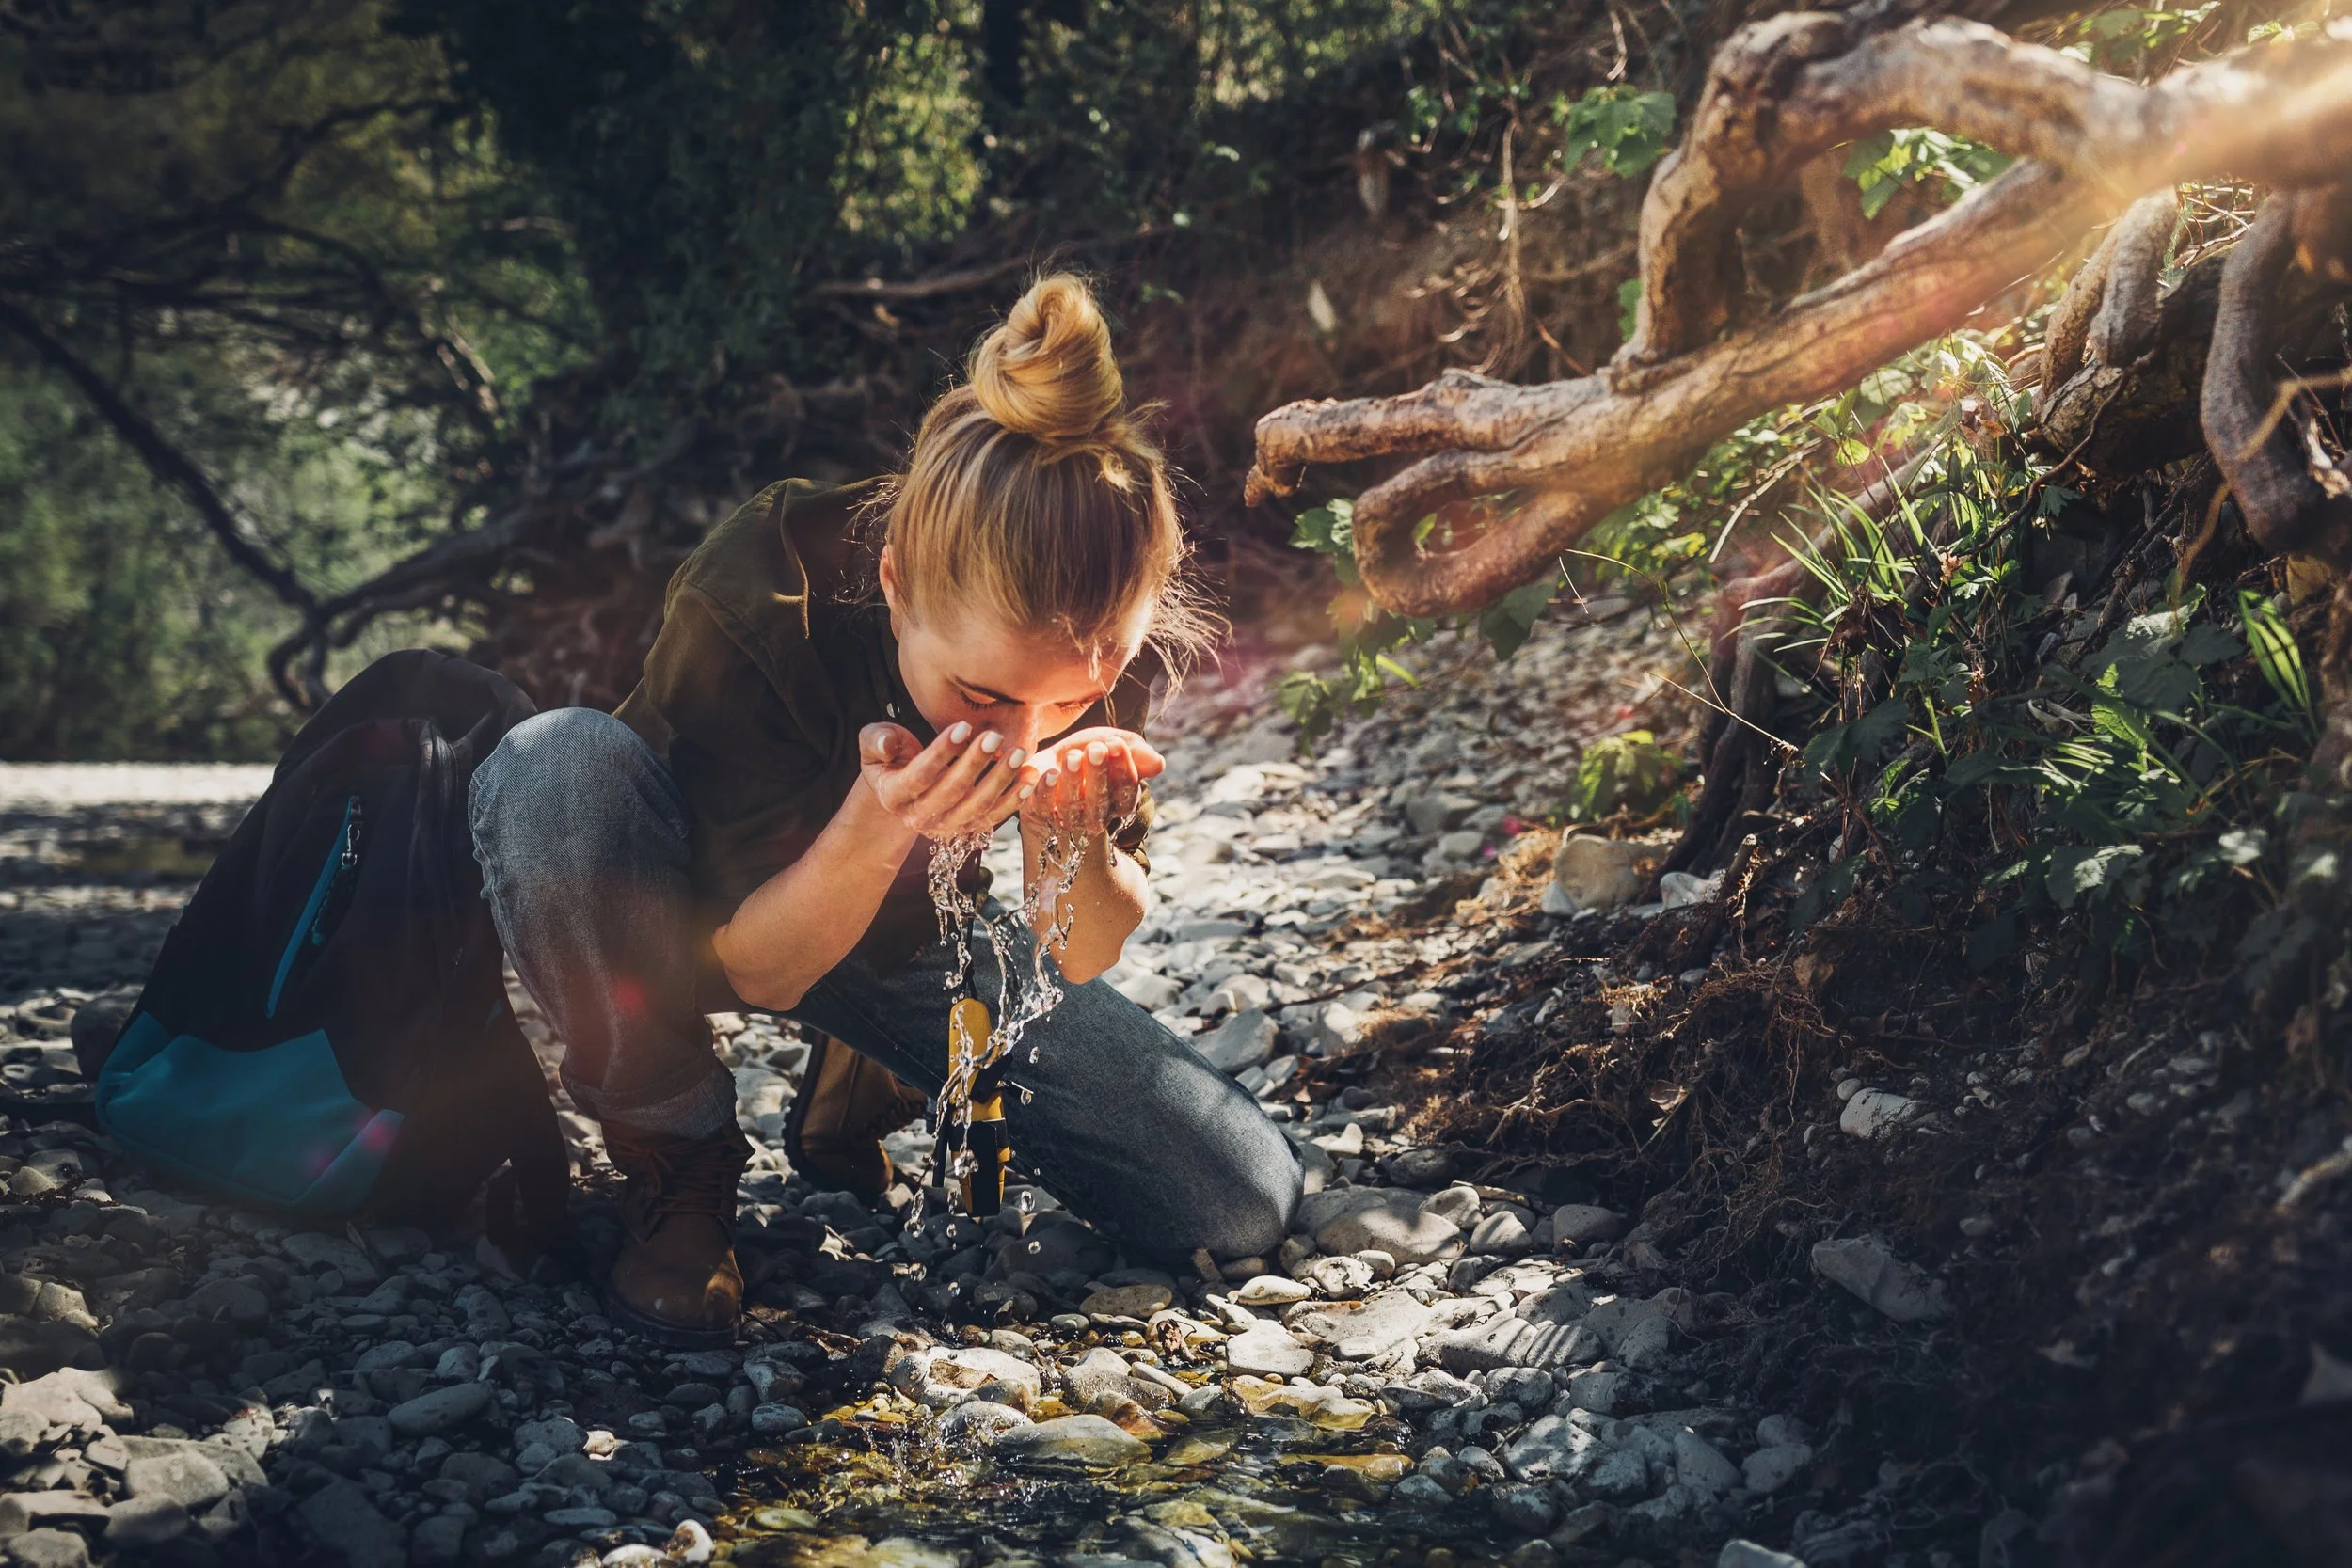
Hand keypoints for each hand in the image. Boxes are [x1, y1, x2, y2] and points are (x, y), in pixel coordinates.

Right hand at [859, 721, 1029, 841]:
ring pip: (976, 808)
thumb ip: (877, 740)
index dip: (941, 753)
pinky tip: (1030, 778)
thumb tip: (887, 743)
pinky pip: (994, 818)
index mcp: (893, 796)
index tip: (963, 726)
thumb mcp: (874, 744)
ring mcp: (946, 827)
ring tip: (1019, 754)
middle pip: (951, 793)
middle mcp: (919, 818)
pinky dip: (1014, 800)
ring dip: (1000, 781)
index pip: (919, 776)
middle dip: (975, 764)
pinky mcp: (968, 828)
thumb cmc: (891, 757)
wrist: (902, 788)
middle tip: (995, 736)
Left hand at [1021, 726, 1164, 838]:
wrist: (1051, 766)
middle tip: (1096, 749)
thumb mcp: (1113, 743)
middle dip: (1099, 773)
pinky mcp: (1042, 814)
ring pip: (1073, 806)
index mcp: (1121, 800)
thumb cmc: (1089, 753)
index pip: (1126, 790)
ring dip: (1073, 781)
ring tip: (1072, 756)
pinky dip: (1046, 792)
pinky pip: (1044, 807)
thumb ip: (1136, 751)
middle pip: (1101, 800)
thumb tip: (1159, 764)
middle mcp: (1098, 815)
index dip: (1122, 768)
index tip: (1115, 743)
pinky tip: (1049, 774)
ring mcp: (1069, 818)